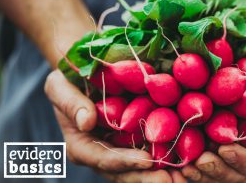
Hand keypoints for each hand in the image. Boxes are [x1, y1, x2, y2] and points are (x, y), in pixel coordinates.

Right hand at [45, 70, 185, 182]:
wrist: (86, 73)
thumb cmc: (68, 79)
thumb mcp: (59, 86)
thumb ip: (70, 103)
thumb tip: (86, 122)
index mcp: (81, 145)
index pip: (102, 158)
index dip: (124, 162)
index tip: (147, 161)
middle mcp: (102, 153)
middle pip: (124, 172)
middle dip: (146, 178)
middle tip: (170, 181)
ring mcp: (120, 149)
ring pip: (140, 168)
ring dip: (161, 174)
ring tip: (183, 177)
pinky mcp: (135, 140)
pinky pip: (151, 152)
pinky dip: (168, 158)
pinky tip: (186, 160)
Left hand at [182, 88, 245, 181]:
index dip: (242, 160)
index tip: (225, 149)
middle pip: (235, 175)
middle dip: (217, 170)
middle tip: (200, 162)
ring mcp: (233, 156)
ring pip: (218, 175)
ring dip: (201, 174)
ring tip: (185, 167)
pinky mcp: (215, 148)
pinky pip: (204, 162)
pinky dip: (192, 164)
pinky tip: (178, 161)